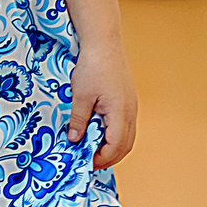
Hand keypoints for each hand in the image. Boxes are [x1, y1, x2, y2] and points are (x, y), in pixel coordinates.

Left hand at [70, 42, 138, 168]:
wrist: (104, 43)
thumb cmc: (93, 67)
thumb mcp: (80, 97)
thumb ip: (78, 121)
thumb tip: (74, 140)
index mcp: (120, 113)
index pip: (115, 147)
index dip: (101, 159)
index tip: (85, 162)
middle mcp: (130, 112)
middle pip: (126, 146)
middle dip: (108, 158)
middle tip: (88, 161)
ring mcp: (131, 107)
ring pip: (128, 138)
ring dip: (113, 148)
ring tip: (93, 150)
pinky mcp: (128, 101)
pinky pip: (126, 127)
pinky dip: (115, 137)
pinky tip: (100, 133)